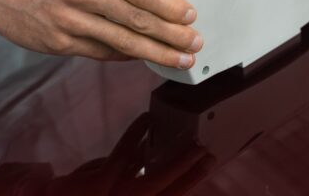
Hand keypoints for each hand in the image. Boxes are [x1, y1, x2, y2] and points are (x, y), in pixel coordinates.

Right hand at [0, 0, 201, 68]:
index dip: (170, 6)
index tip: (190, 15)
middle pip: (138, 20)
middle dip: (172, 35)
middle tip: (194, 42)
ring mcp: (68, 20)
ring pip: (122, 42)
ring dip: (156, 52)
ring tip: (179, 58)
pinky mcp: (57, 42)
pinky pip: (99, 52)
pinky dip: (124, 56)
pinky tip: (141, 57)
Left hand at [45, 114, 213, 195]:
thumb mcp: (113, 189)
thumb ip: (129, 176)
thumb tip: (146, 153)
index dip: (192, 179)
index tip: (209, 163)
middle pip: (168, 189)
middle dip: (190, 170)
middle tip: (206, 150)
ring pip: (152, 176)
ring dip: (172, 156)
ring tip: (186, 136)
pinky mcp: (100, 182)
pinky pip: (124, 153)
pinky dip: (137, 134)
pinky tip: (146, 119)